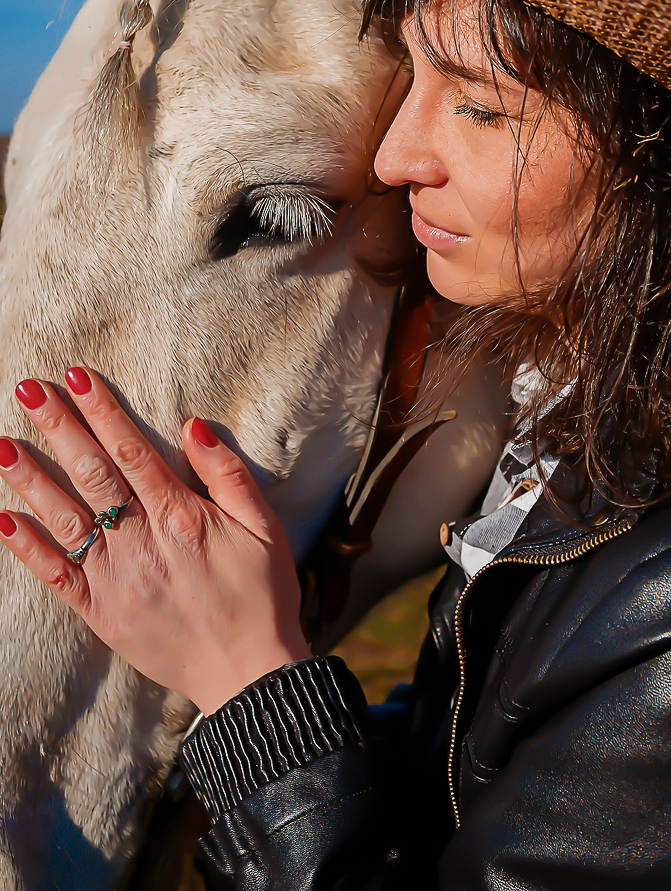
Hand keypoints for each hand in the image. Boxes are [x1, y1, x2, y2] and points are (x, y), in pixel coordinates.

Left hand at [0, 369, 310, 714]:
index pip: (132, 451)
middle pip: (92, 474)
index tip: (76, 377)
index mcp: (181, 516)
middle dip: (60, 428)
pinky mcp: (101, 613)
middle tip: (28, 391)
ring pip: (66, 519)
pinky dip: (29, 549)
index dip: (102, 411)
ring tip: (2, 446)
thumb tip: (192, 425)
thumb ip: (228, 475)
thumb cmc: (263, 594)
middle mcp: (142, 542)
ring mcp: (116, 578)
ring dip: (31, 481)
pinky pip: (58, 577)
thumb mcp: (264, 527)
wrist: (249, 673)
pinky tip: (4, 519)